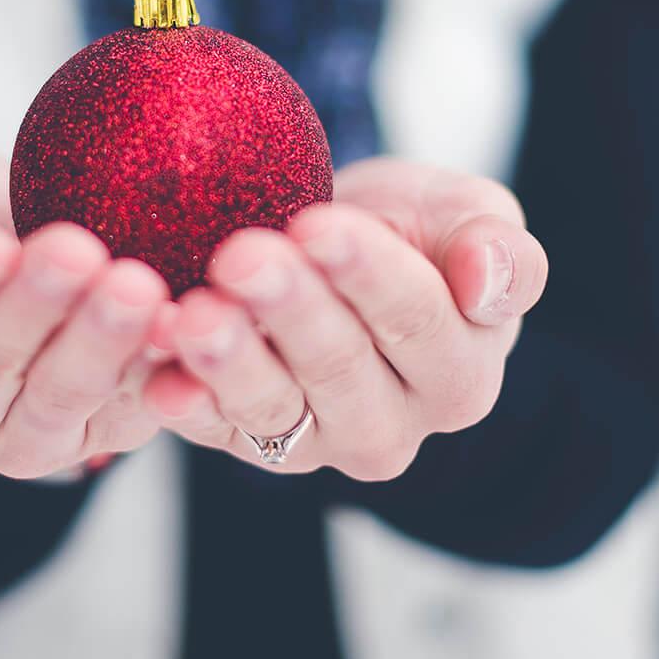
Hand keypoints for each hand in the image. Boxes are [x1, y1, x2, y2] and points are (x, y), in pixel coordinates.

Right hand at [0, 147, 170, 482]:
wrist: (32, 236)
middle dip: (33, 307)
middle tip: (77, 250)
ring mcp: (14, 445)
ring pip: (57, 399)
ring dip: (100, 343)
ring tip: (136, 285)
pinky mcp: (90, 442)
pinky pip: (124, 413)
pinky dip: (155, 372)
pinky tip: (181, 326)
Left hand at [143, 158, 547, 479]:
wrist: (332, 246)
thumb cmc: (411, 231)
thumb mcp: (469, 217)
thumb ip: (501, 252)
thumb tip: (488, 280)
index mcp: (459, 375)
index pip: (417, 321)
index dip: (367, 274)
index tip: (318, 225)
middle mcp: (390, 425)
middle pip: (339, 368)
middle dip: (289, 309)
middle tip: (243, 256)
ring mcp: (313, 441)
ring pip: (272, 408)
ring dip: (230, 362)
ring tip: (195, 317)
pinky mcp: (242, 441)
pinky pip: (211, 427)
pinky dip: (183, 403)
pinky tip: (157, 378)